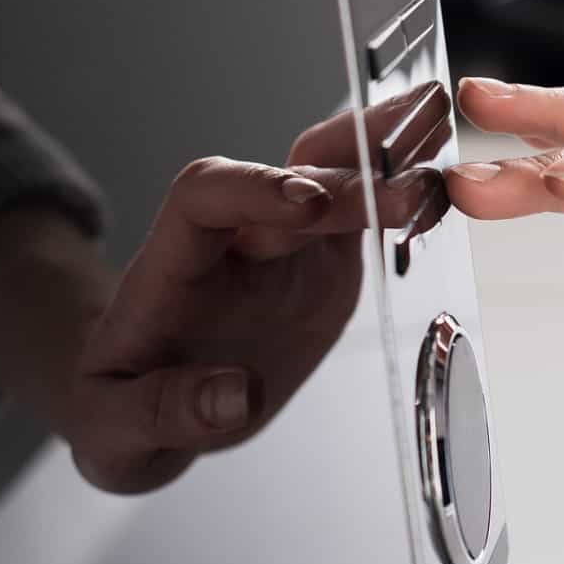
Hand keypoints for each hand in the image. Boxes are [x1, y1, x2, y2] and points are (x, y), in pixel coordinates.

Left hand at [70, 88, 442, 493]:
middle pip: (289, 177)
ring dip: (385, 159)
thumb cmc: (119, 406)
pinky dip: (404, 193)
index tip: (309, 206)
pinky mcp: (324, 267)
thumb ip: (168, 409)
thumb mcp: (117, 427)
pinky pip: (364, 216)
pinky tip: (446, 179)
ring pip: (334, 178)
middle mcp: (234, 239)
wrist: (146, 406)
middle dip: (349, 176)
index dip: (259, 188)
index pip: (206, 194)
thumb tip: (238, 396)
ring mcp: (284, 248)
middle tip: (408, 191)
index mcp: (174, 262)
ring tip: (442, 136)